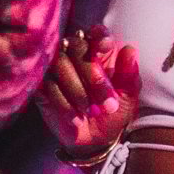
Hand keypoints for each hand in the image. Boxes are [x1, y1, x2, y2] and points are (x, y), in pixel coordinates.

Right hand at [37, 27, 139, 153]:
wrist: (95, 140)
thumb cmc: (113, 113)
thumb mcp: (127, 98)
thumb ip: (129, 75)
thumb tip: (130, 49)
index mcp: (101, 54)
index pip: (96, 33)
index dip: (99, 36)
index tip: (105, 47)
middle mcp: (77, 57)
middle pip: (76, 46)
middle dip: (91, 72)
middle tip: (104, 99)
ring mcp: (57, 70)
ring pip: (60, 64)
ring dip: (76, 89)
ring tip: (89, 111)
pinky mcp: (43, 87)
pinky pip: (48, 85)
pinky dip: (63, 102)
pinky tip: (76, 118)